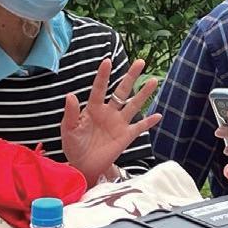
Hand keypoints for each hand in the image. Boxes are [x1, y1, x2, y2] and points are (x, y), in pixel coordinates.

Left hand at [63, 58, 161, 185]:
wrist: (84, 166)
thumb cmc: (74, 145)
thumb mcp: (68, 129)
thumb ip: (71, 113)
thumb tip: (70, 95)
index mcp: (93, 108)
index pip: (99, 89)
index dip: (103, 75)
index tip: (107, 61)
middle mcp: (109, 112)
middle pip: (122, 91)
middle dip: (131, 76)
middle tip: (140, 62)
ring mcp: (119, 123)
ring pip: (134, 105)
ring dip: (144, 93)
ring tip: (154, 80)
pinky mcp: (126, 136)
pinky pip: (140, 127)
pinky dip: (149, 122)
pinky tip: (158, 115)